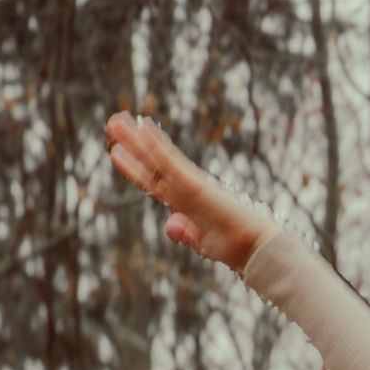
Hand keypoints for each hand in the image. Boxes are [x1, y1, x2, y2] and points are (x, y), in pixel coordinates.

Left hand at [103, 110, 272, 271]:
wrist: (257, 249)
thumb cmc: (238, 249)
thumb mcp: (206, 243)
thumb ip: (187, 234)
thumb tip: (170, 224)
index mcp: (187, 204)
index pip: (154, 181)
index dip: (135, 167)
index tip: (117, 151)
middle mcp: (186, 190)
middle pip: (152, 164)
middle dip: (132, 143)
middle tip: (113, 122)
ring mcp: (191, 186)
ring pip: (157, 160)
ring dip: (136, 140)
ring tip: (115, 120)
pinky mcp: (197, 187)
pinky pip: (171, 164)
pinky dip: (157, 146)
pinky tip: (143, 128)